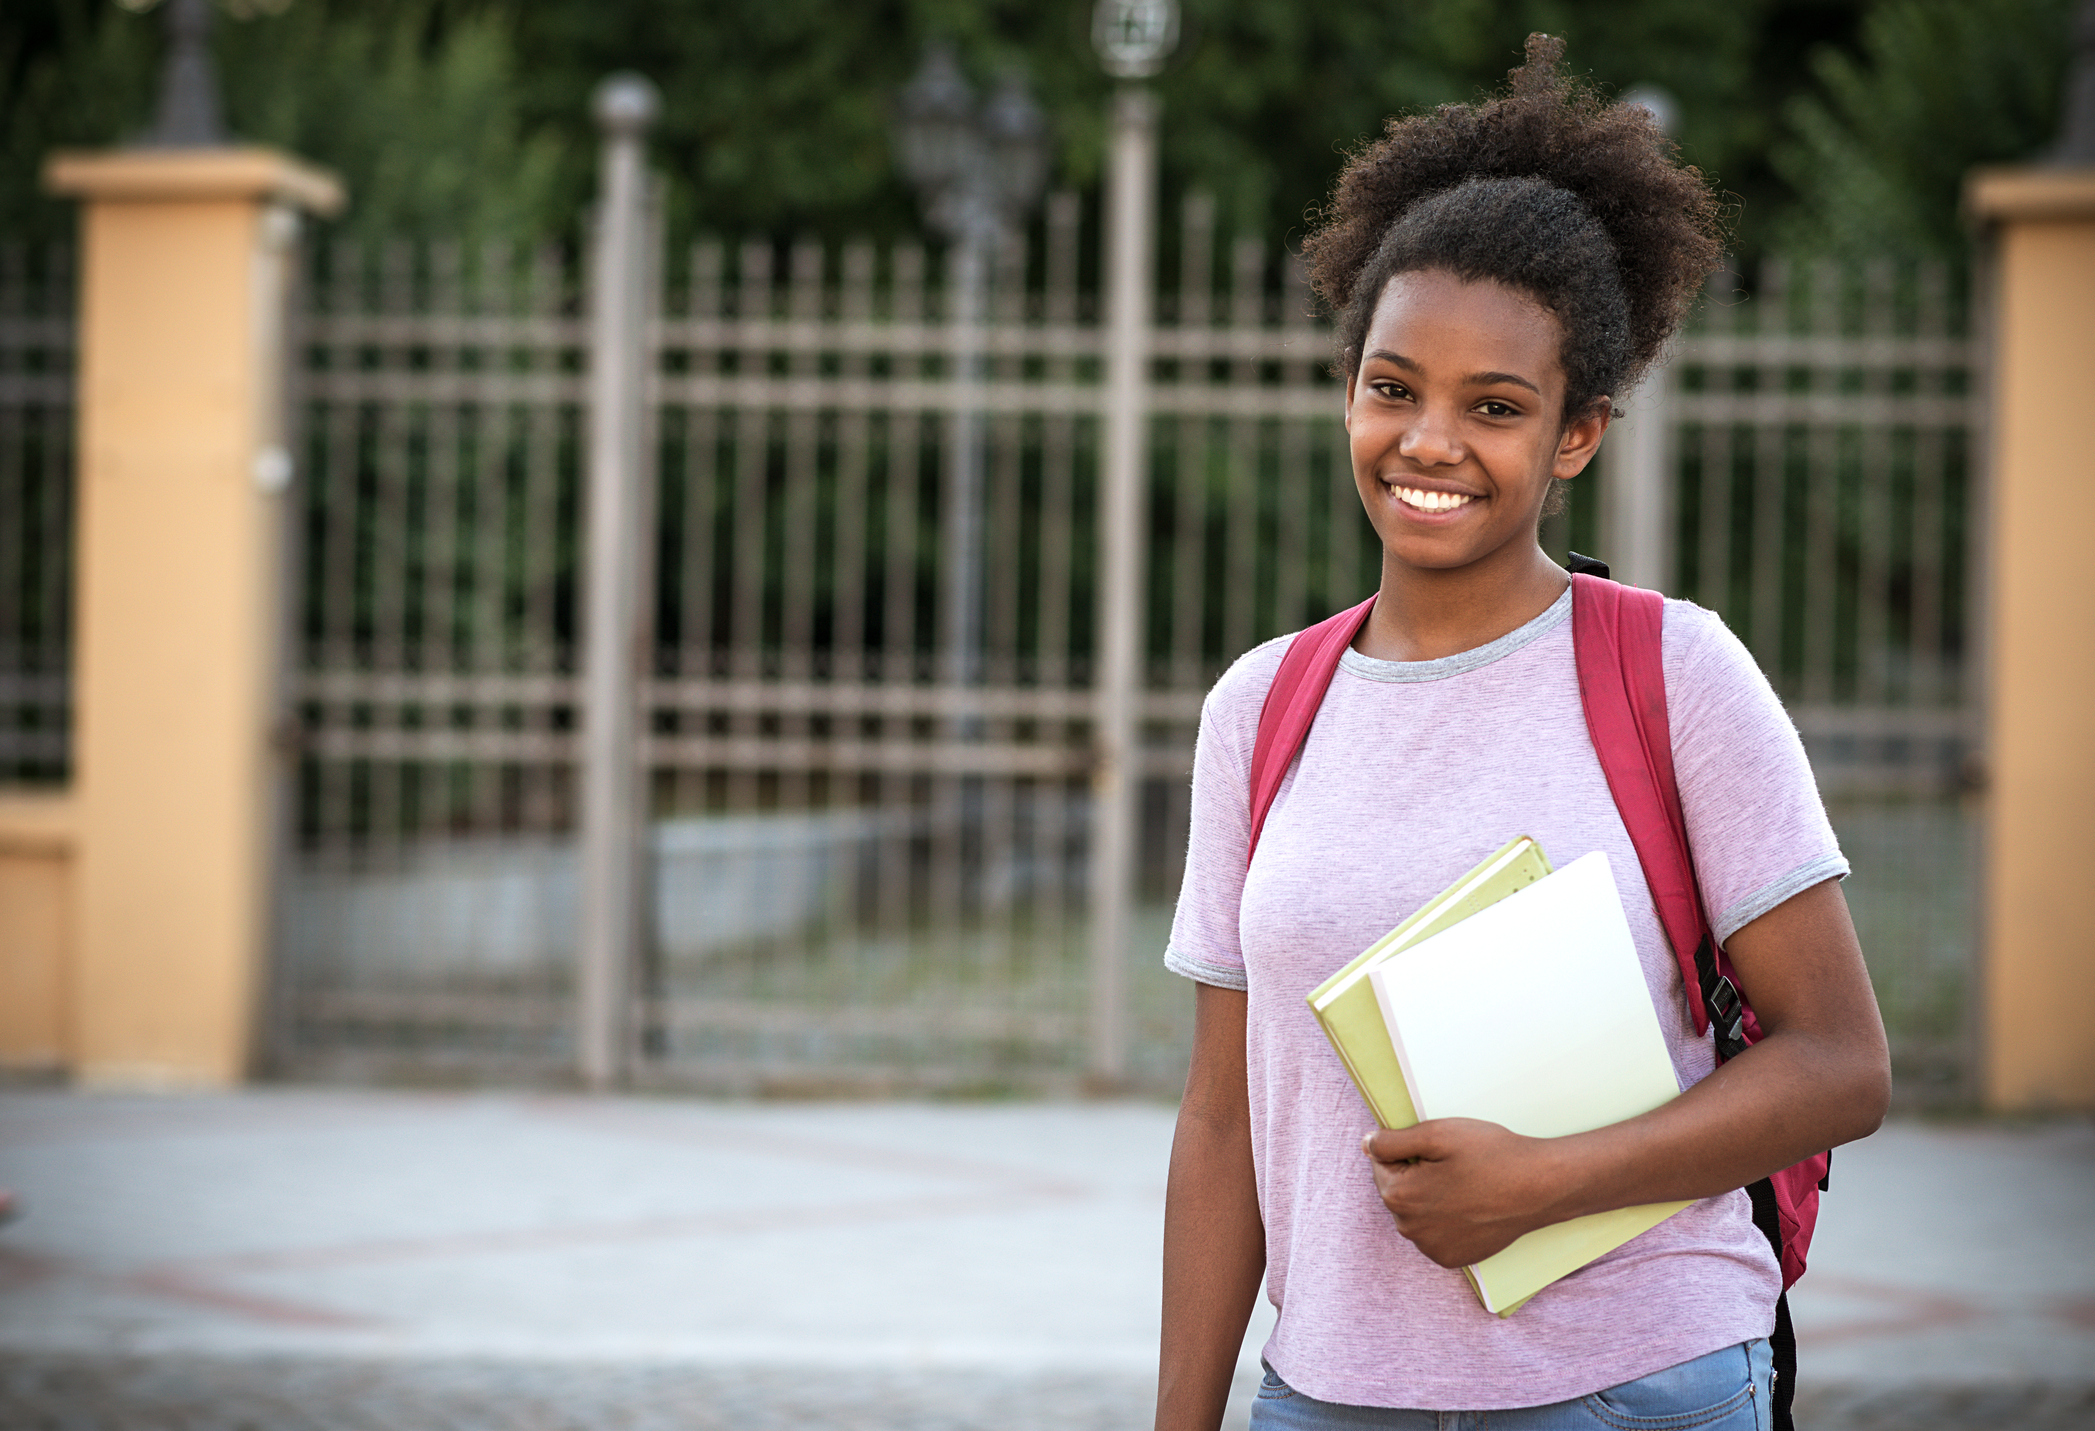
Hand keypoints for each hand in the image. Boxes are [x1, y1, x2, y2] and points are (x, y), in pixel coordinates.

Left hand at [1360, 1119, 1560, 1267]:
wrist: (1539, 1188)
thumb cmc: (1491, 1156)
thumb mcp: (1437, 1133)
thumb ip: (1392, 1141)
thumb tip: (1367, 1145)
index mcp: (1399, 1196)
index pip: (1381, 1163)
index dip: (1407, 1150)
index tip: (1437, 1149)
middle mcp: (1409, 1229)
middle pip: (1397, 1190)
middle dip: (1415, 1174)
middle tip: (1454, 1165)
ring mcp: (1431, 1248)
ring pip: (1415, 1213)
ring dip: (1428, 1198)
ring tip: (1464, 1184)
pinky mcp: (1451, 1259)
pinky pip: (1434, 1233)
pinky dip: (1444, 1220)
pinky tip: (1469, 1206)